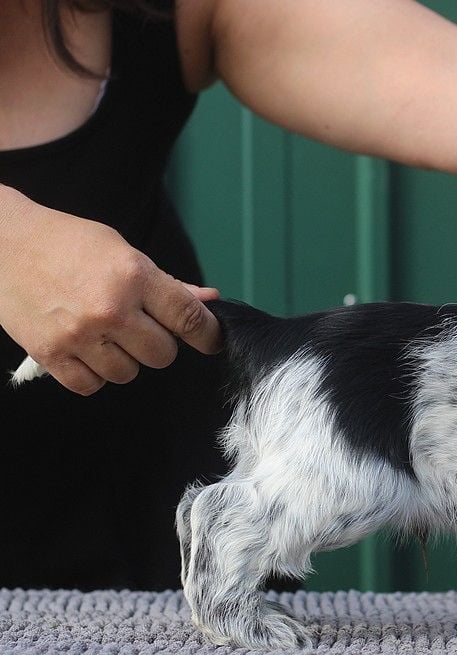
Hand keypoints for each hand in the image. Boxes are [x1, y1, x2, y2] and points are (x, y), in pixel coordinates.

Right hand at [0, 185, 220, 394]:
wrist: (4, 244)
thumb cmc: (68, 243)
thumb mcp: (123, 251)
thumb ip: (167, 283)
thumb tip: (208, 301)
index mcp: (134, 276)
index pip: (189, 317)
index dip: (208, 334)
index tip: (212, 339)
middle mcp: (110, 308)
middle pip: (163, 355)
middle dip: (158, 344)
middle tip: (140, 327)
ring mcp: (79, 334)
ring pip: (129, 373)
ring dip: (125, 359)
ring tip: (106, 333)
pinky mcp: (50, 354)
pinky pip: (92, 385)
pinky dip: (94, 373)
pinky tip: (87, 349)